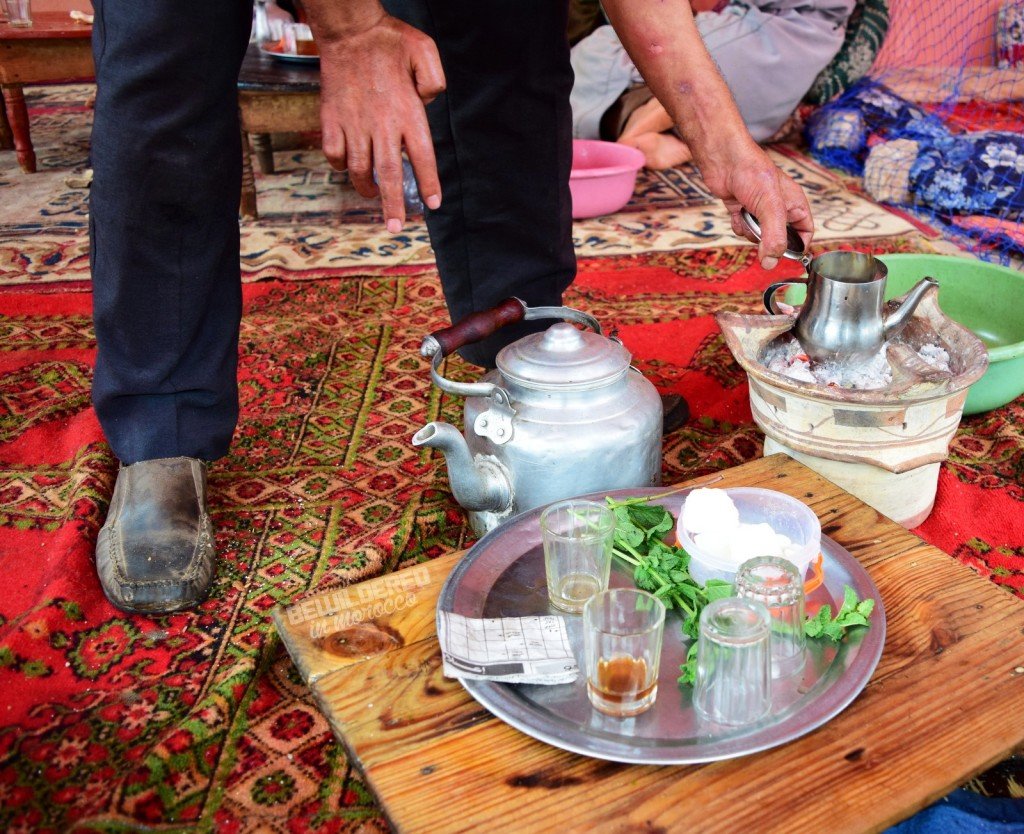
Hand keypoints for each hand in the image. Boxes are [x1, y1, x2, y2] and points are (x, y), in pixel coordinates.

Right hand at [315, 13, 445, 231]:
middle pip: (390, 174)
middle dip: (393, 204)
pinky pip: (335, 154)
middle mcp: (382, 123)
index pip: (423, 156)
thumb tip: (428, 105)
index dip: (429, 183)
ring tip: (373, 196)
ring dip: (367, 188)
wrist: (349, 29)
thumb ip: (434, 82)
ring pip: (360, 169)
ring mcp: (354, 123)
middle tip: (395, 226)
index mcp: (408, 111)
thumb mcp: (425, 52)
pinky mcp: (331, 120)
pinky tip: (349, 167)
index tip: (432, 204)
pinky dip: (341, 165)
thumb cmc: (390, 40)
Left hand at [697, 139, 812, 269]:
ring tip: (747, 214)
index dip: (798, 246)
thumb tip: (771, 262)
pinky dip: (739, 224)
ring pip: (760, 236)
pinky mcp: (743, 210)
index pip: (805, 232)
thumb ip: (774, 237)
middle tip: (760, 232)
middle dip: (768, 239)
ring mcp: (761, 209)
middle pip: (779, 238)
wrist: (723, 159)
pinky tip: (736, 211)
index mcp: (795, 204)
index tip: (785, 255)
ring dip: (751, 231)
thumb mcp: (770, 208)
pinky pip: (744, 229)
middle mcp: (780, 208)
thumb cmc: (752, 173)